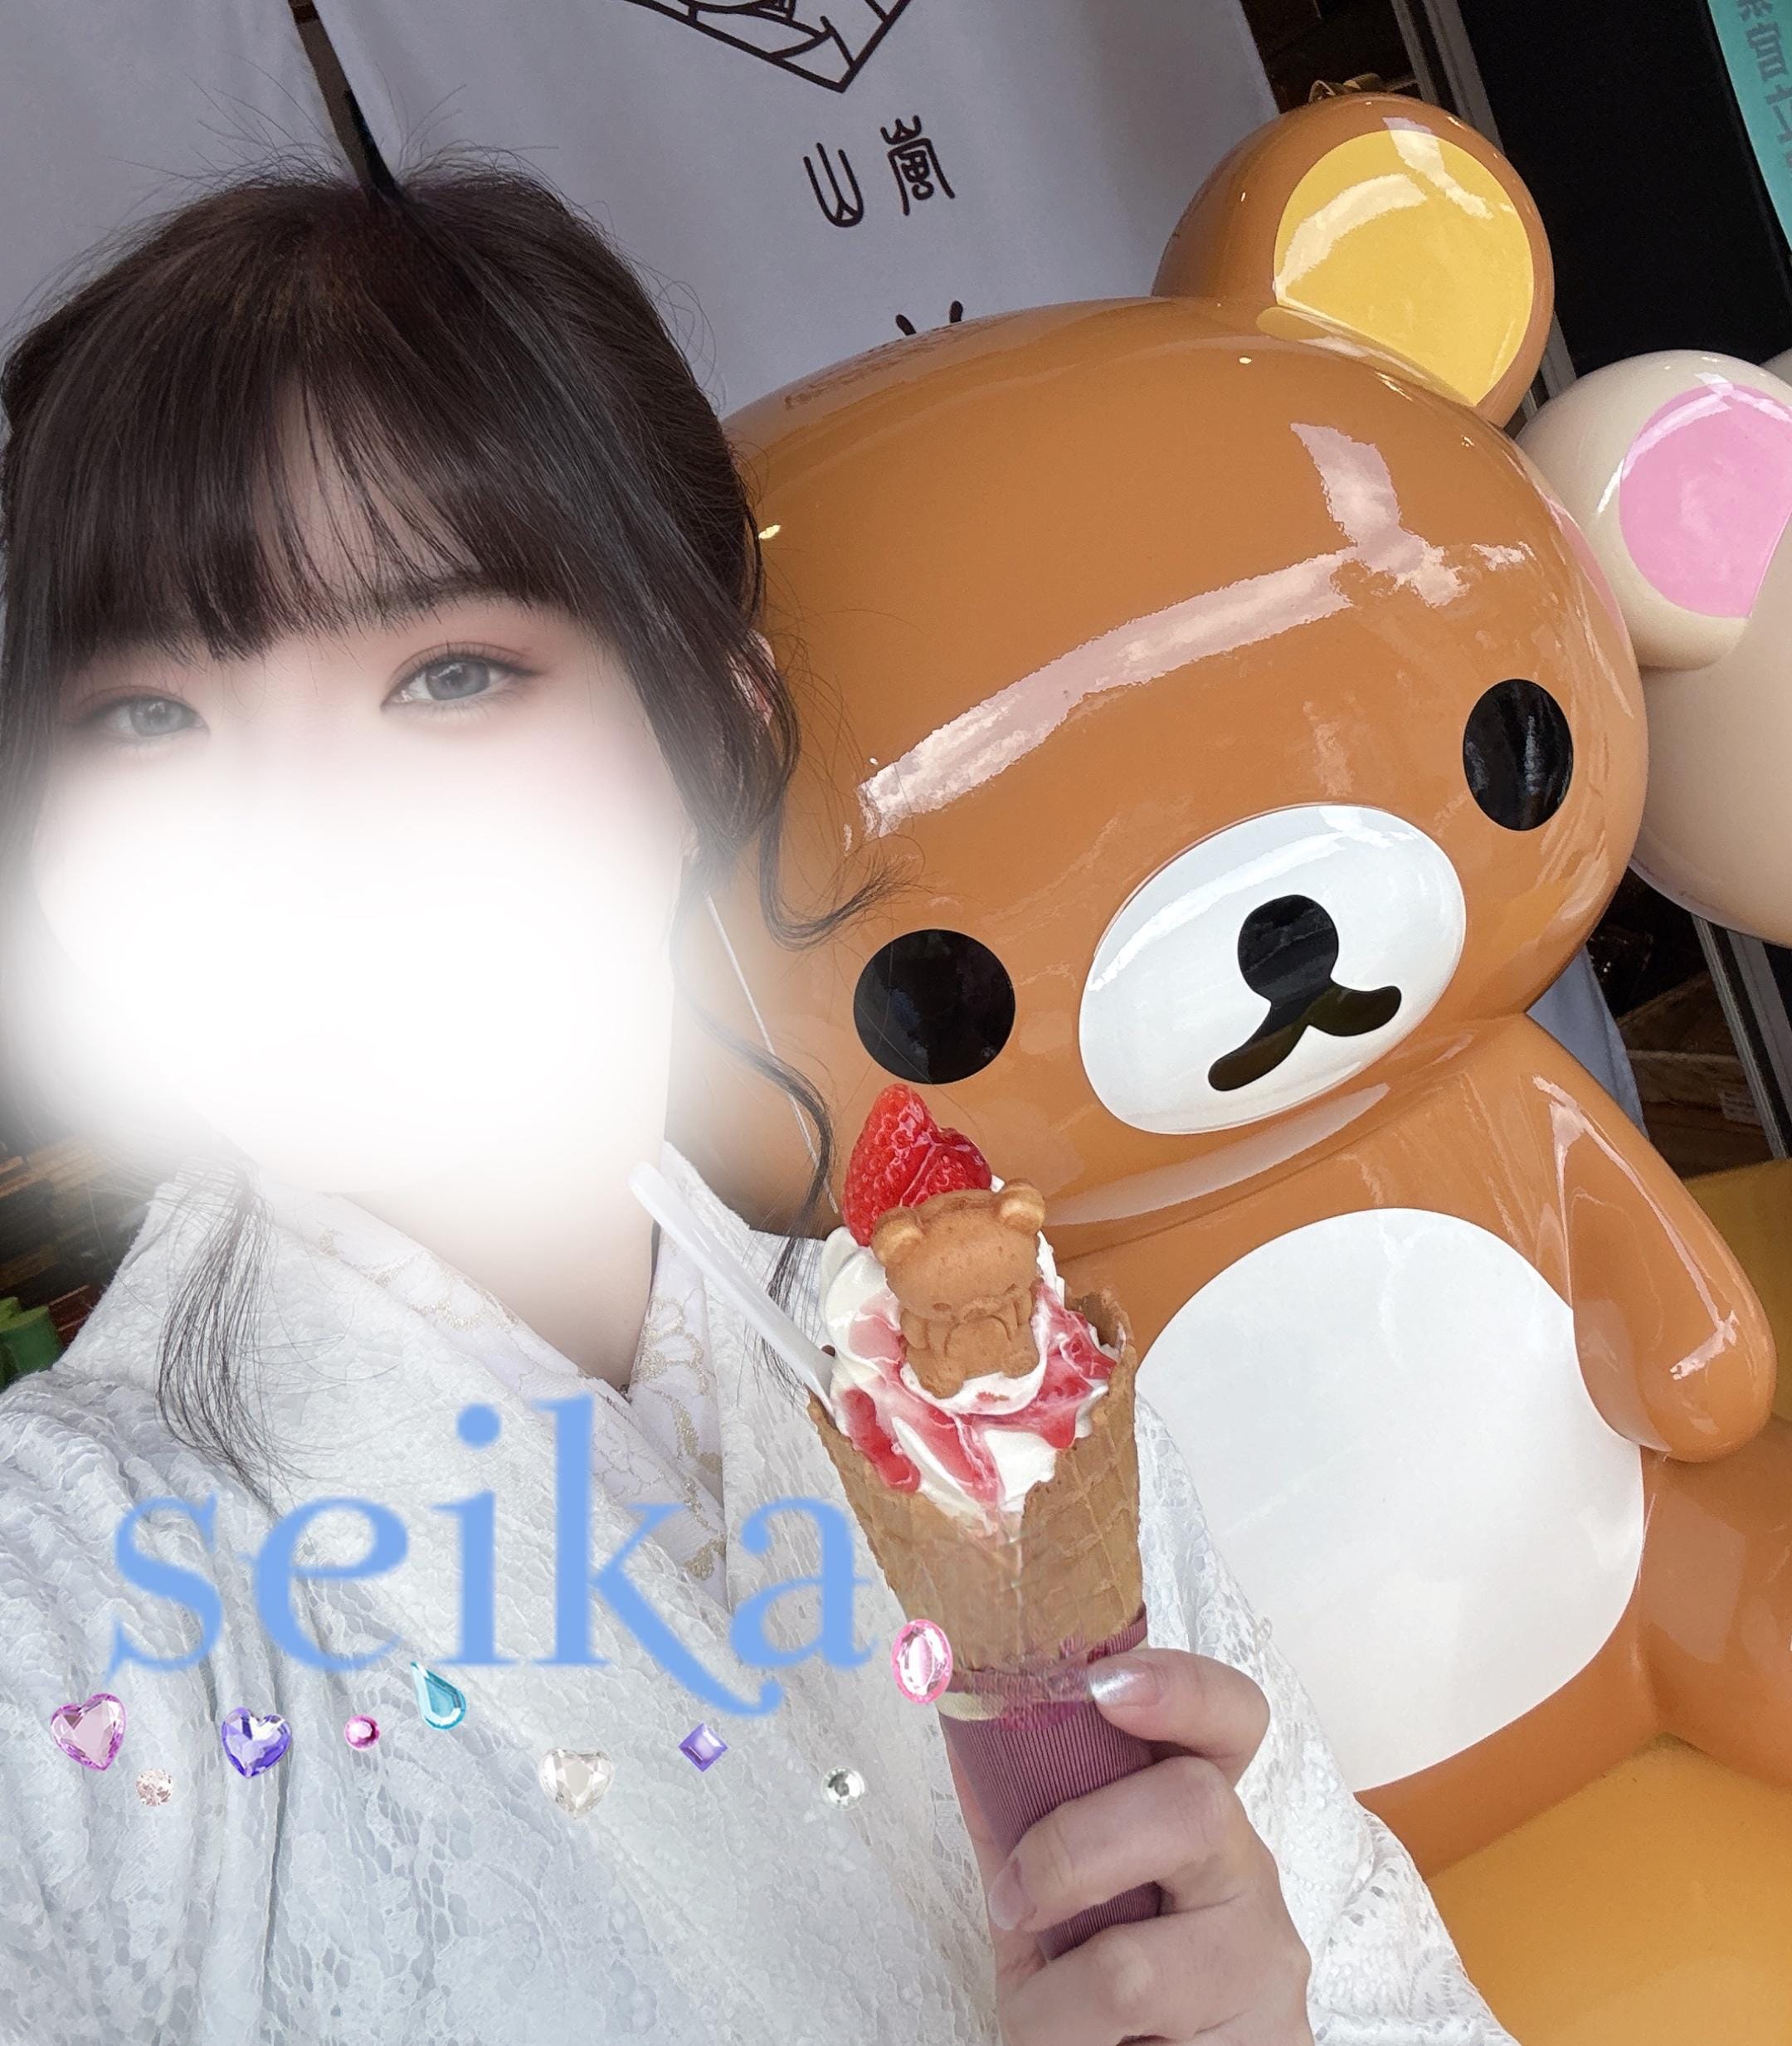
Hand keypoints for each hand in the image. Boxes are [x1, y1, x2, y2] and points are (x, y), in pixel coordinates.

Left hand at [949, 1647, 1313, 2044]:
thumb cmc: (1104, 1992)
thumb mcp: (1054, 1898)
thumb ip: (1021, 1818)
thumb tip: (961, 1728)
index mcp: (1200, 1813)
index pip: (1228, 1718)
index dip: (1180, 1686)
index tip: (1102, 1683)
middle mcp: (1246, 1873)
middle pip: (1194, 1805)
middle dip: (1073, 1848)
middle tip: (1017, 1898)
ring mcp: (1264, 1964)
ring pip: (1135, 1966)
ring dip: (1052, 1998)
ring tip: (1049, 2017)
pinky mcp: (1264, 2044)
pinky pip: (1123, 2040)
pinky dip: (1066, 2045)